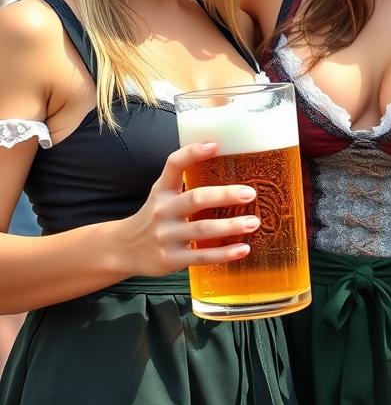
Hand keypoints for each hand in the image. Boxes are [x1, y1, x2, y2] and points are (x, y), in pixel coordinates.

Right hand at [118, 143, 260, 277]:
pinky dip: (224, 254)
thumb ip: (185, 180)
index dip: (192, 153)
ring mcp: (166, 236)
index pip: (174, 165)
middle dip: (225, 195)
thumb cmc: (154, 216)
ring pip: (202, 229)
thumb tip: (225, 160)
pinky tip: (243, 249)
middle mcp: (163, 211)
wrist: (122, 250)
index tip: (215, 145)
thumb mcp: (162, 194)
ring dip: (230, 226)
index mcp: (162, 190)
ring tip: (254, 222)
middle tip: (250, 193)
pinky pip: (201, 256)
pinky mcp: (171, 259)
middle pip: (196, 199)